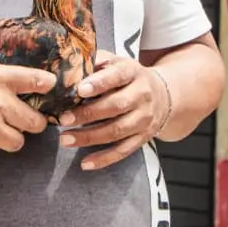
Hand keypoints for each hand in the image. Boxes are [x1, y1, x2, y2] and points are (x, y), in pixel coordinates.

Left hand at [57, 50, 171, 170]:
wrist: (164, 95)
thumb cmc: (128, 78)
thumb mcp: (117, 63)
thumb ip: (96, 63)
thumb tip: (69, 69)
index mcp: (133, 72)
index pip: (117, 76)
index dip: (100, 83)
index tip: (80, 89)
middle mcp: (142, 95)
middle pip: (116, 106)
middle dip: (88, 114)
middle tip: (63, 118)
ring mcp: (144, 118)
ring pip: (117, 130)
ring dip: (90, 137)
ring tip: (65, 139)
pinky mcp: (143, 137)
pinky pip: (123, 151)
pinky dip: (104, 158)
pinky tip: (85, 163)